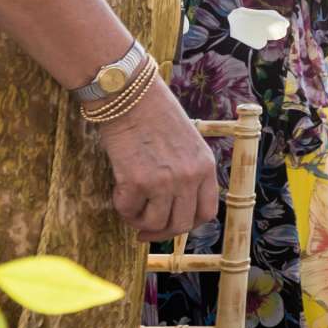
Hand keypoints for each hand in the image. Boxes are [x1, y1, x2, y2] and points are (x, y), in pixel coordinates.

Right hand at [96, 83, 221, 240]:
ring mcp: (164, 181)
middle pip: (181, 225)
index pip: (207, 213)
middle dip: (162, 232)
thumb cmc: (155, 114)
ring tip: (131, 209)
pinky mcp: (136, 181)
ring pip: (155, 224)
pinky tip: (119, 194)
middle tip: (144, 230)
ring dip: (139, 222)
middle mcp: (190, 177)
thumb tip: (176, 204)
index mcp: (206, 166)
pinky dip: (122, 208)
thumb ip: (189, 171)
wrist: (131, 95)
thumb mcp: (189, 142)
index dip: (189, 224)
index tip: (173, 225)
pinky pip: (128, 211)